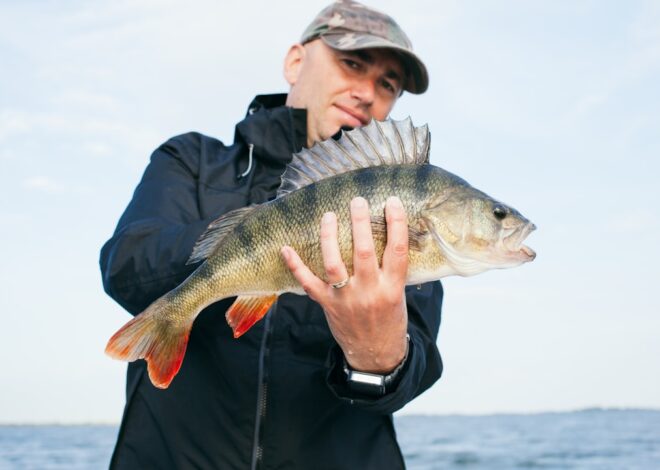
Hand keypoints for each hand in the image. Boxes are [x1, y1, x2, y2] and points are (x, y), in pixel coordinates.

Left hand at [281, 196, 408, 373]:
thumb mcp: (400, 293)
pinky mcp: (328, 305)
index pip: (397, 251)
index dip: (396, 224)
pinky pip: (308, 283)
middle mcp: (370, 292)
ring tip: (328, 215)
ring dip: (329, 237)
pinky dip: (296, 266)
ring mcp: (346, 299)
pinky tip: (286, 248)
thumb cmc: (390, 318)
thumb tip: (390, 231)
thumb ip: (393, 268)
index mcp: (393, 288)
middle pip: (364, 252)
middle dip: (360, 223)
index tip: (391, 202)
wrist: (376, 353)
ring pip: (334, 264)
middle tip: (357, 200)